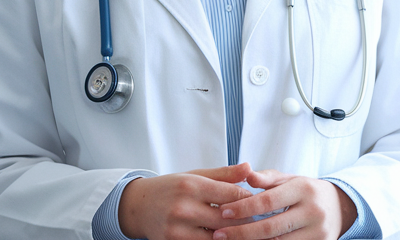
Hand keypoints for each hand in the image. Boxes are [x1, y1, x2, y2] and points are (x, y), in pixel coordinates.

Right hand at [119, 162, 255, 239]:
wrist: (139, 206)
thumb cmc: (172, 188)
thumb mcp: (196, 175)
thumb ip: (224, 174)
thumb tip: (250, 168)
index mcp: (191, 185)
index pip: (231, 194)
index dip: (249, 199)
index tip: (260, 202)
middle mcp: (183, 208)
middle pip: (227, 219)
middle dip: (246, 221)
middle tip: (260, 222)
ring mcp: (177, 230)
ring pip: (217, 238)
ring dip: (233, 235)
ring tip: (246, 233)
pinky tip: (225, 237)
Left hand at [211, 169, 357, 239]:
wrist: (340, 208)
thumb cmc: (308, 192)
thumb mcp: (290, 179)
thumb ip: (267, 178)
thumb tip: (246, 175)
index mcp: (305, 189)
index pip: (268, 201)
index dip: (243, 208)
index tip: (223, 211)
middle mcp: (314, 212)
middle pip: (271, 228)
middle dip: (241, 232)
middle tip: (219, 234)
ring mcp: (318, 233)